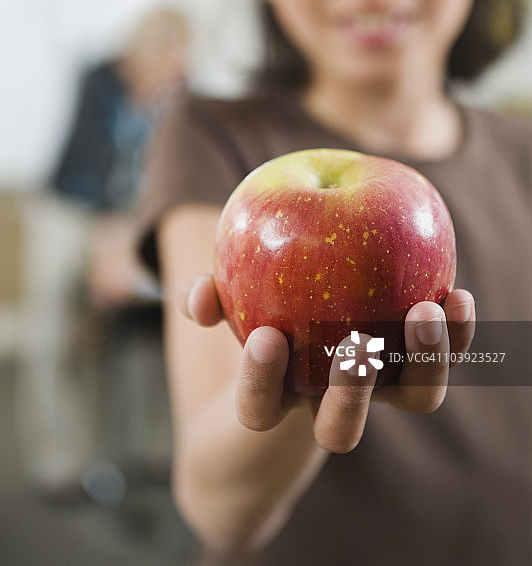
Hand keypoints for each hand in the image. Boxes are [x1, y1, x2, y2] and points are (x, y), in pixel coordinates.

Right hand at [184, 277, 474, 452]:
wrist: (307, 347)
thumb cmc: (260, 322)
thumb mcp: (228, 307)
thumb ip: (207, 300)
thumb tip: (198, 293)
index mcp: (278, 400)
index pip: (261, 410)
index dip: (262, 381)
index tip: (266, 337)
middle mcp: (332, 405)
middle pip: (343, 430)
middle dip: (352, 392)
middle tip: (357, 344)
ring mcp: (380, 388)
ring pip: (411, 400)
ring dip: (423, 362)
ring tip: (426, 312)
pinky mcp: (416, 363)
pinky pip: (444, 357)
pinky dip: (457, 334)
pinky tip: (456, 295)